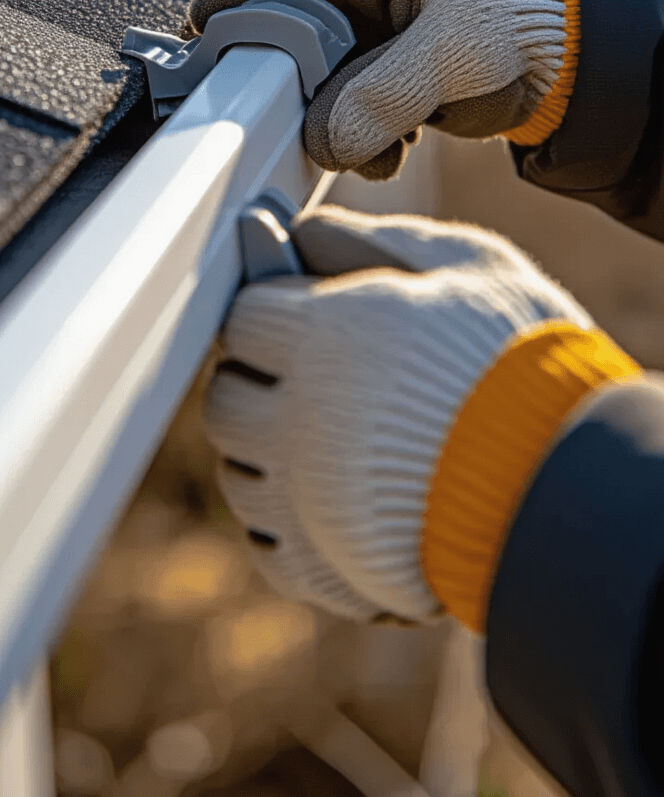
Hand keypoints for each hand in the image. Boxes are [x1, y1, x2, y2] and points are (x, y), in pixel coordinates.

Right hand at [189, 0, 572, 178]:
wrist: (594, 57)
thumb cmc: (542, 25)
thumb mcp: (455, 57)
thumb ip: (380, 97)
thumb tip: (322, 138)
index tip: (204, 26)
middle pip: (299, 5)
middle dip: (292, 65)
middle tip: (270, 105)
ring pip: (323, 52)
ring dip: (329, 103)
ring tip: (351, 141)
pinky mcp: (400, 41)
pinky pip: (352, 78)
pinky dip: (357, 116)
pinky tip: (384, 144)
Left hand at [205, 206, 592, 624]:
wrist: (569, 482)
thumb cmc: (525, 362)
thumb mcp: (463, 266)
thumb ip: (371, 241)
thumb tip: (304, 232)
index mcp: (321, 334)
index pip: (245, 316)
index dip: (278, 313)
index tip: (310, 320)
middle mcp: (293, 415)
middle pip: (227, 394)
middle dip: (265, 382)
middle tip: (323, 381)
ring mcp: (298, 496)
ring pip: (238, 469)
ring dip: (271, 452)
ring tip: (342, 444)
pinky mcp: (316, 564)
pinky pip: (263, 540)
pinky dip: (287, 520)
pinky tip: (337, 499)